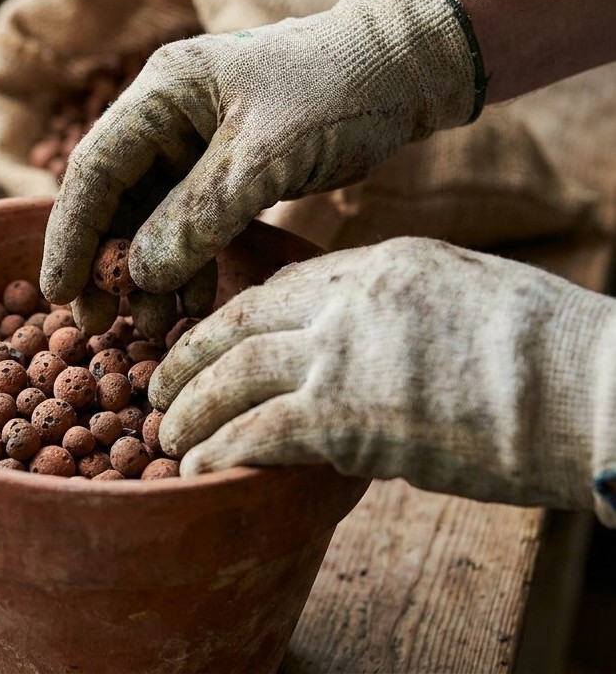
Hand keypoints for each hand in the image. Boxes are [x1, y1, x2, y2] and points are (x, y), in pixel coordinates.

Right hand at [40, 0, 478, 320]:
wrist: (406, 70)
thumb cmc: (338, 90)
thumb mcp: (266, 157)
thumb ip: (199, 216)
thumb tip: (137, 273)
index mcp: (161, 94)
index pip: (93, 169)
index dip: (70, 234)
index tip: (58, 293)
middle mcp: (166, 118)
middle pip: (112, 200)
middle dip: (104, 264)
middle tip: (96, 324)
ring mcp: (193, 145)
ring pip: (148, 220)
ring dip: (144, 274)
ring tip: (146, 327)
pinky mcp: (224, 171)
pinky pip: (188, 227)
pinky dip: (186, 268)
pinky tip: (188, 307)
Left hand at [150, 237, 615, 525]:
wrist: (596, 394)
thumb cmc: (550, 355)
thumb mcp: (466, 294)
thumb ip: (399, 307)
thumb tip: (361, 341)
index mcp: (380, 263)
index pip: (279, 286)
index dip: (232, 321)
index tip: (209, 346)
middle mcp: (349, 298)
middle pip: (237, 323)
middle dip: (189, 359)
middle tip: (160, 388)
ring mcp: (342, 354)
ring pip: (231, 376)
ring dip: (191, 411)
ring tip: (168, 438)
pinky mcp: (346, 416)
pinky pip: (254, 432)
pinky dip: (218, 452)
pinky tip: (199, 470)